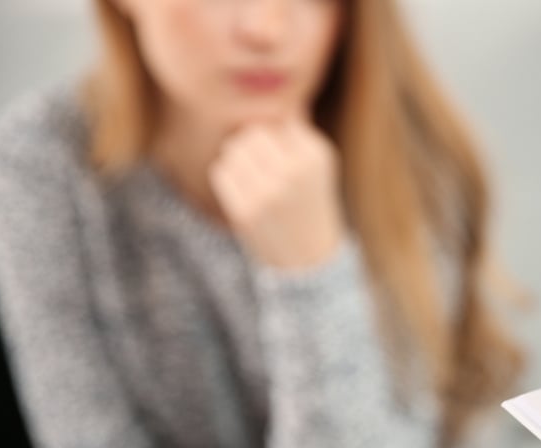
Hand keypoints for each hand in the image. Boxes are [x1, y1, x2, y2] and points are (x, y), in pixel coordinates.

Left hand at [209, 118, 345, 270]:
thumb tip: (274, 97)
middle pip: (252, 133)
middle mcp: (293, 172)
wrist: (309, 256)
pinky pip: (221, 172)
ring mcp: (268, 192)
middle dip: (253, 145)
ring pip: (233, 150)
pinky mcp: (246, 210)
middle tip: (265, 167)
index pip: (279, 120)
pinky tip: (246, 192)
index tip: (285, 156)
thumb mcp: (318, 164)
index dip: (277, 136)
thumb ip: (298, 129)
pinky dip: (229, 178)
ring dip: (238, 160)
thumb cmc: (309, 201)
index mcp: (314, 157)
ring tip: (256, 179)